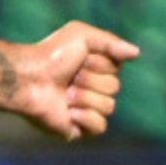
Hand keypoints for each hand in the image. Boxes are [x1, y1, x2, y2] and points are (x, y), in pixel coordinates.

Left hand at [20, 22, 141, 139]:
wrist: (29, 78)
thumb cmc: (51, 55)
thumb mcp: (82, 35)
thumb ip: (111, 42)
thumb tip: (137, 53)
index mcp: (95, 70)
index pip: (117, 70)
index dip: (99, 64)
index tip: (80, 59)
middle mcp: (92, 90)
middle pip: (115, 88)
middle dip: (91, 80)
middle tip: (69, 78)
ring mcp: (85, 110)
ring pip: (109, 107)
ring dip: (85, 97)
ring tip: (65, 94)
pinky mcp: (77, 129)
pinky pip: (100, 127)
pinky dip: (86, 117)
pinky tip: (69, 111)